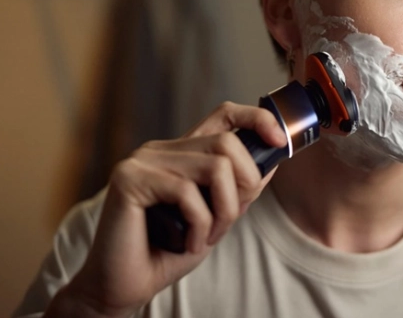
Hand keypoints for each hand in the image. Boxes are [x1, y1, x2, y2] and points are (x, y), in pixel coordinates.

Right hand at [52, 102, 286, 317]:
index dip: (257, 119)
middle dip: (244, 186)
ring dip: (223, 212)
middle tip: (227, 221)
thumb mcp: (216, 216)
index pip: (225, 115)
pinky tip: (186, 242)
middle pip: (227, 143)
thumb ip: (238, 188)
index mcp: (181, 153)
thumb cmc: (167, 253)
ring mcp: (142, 160)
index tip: (279, 141)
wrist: (122, 288)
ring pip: (215, 167)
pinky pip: (187, 192)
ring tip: (205, 237)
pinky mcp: (129, 179)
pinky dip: (198, 224)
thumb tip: (273, 158)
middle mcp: (160, 149)